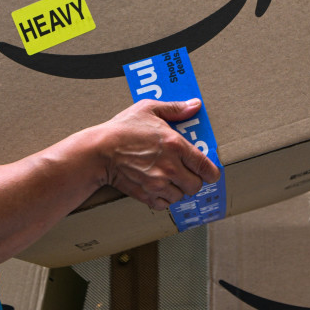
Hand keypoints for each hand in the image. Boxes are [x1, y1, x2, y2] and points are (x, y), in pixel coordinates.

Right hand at [98, 99, 220, 210]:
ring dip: (178, 190)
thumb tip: (195, 105)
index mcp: (176, 145)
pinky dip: (164, 199)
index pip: (206, 166)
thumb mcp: (149, 109)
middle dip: (194, 180)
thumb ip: (175, 109)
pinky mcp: (146, 194)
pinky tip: (158, 188)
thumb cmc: (121, 130)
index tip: (211, 172)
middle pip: (196, 185)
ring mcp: (158, 183)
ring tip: (169, 179)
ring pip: (180, 196)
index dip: (212, 172)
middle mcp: (170, 167)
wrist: (98, 151)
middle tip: (187, 174)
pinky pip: (164, 205)